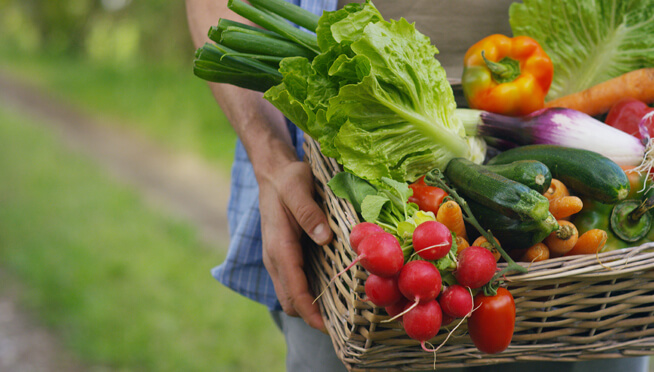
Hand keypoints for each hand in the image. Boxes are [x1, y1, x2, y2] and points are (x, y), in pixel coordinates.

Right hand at [259, 160, 332, 330]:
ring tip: (341, 314)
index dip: (310, 313)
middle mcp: (275, 258)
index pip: (293, 290)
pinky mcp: (284, 256)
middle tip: (343, 324)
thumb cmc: (288, 179)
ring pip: (291, 295)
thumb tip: (323, 238)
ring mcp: (278, 259)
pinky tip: (331, 291)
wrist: (273, 172)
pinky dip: (309, 294)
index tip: (330, 328)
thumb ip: (308, 212)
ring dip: (311, 308)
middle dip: (312, 317)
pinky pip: (294, 283)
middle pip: (290, 301)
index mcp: (279, 247)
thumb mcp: (298, 187)